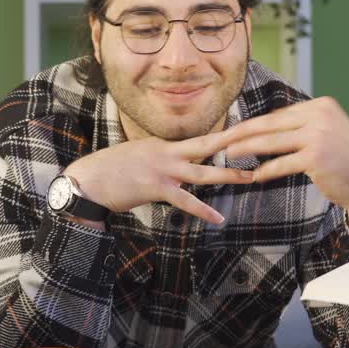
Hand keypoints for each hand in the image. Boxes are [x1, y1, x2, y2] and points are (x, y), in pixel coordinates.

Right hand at [62, 131, 253, 225]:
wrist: (88, 180)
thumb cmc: (112, 170)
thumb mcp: (141, 156)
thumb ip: (163, 158)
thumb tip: (180, 163)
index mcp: (164, 144)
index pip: (201, 137)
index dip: (225, 133)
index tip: (248, 128)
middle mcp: (167, 152)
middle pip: (207, 145)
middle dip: (234, 142)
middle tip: (260, 138)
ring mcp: (162, 170)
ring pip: (202, 172)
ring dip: (227, 175)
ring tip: (250, 177)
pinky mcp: (156, 188)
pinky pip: (185, 201)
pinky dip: (202, 211)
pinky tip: (218, 219)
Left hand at [221, 97, 348, 226]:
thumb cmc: (344, 161)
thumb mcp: (327, 132)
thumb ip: (302, 126)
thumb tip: (266, 126)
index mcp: (322, 105)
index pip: (279, 115)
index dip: (254, 124)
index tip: (235, 131)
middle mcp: (320, 115)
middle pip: (270, 124)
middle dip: (242, 132)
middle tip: (220, 139)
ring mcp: (318, 135)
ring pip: (272, 142)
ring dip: (246, 149)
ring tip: (228, 154)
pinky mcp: (315, 156)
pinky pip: (282, 163)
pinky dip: (266, 170)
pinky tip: (254, 176)